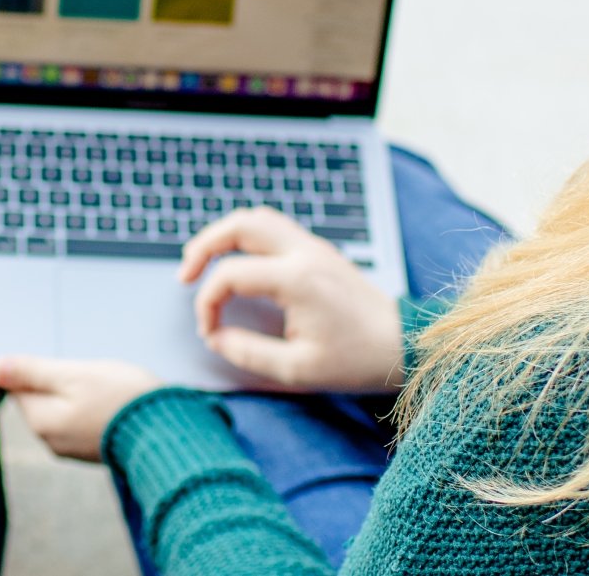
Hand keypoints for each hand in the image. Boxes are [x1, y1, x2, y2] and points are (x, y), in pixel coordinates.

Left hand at [0, 356, 162, 461]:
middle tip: (85, 369)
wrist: (168, 432)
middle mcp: (50, 440)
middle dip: (56, 380)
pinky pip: (80, 420)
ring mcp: (72, 447)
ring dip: (75, 391)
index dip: (36, 367)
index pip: (18, 387)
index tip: (60, 360)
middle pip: (40, 398)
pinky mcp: (93, 447)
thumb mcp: (74, 375)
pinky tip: (110, 399)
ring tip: (102, 383)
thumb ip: (32, 372)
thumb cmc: (121, 400)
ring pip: (62, 408)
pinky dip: (90, 405)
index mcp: (40, 421)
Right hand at [180, 208, 404, 391]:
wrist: (403, 342)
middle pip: (238, 224)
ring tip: (206, 263)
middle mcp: (303, 253)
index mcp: (295, 279)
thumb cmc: (356, 359)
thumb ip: (248, 353)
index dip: (208, 304)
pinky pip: (275, 227)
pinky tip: (239, 261)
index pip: (230, 276)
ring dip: (224, 235)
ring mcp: (313, 246)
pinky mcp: (320, 251)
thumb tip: (217, 339)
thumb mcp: (297, 369)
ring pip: (256, 218)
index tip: (211, 333)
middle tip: (185, 276)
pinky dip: (247, 237)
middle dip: (202, 246)